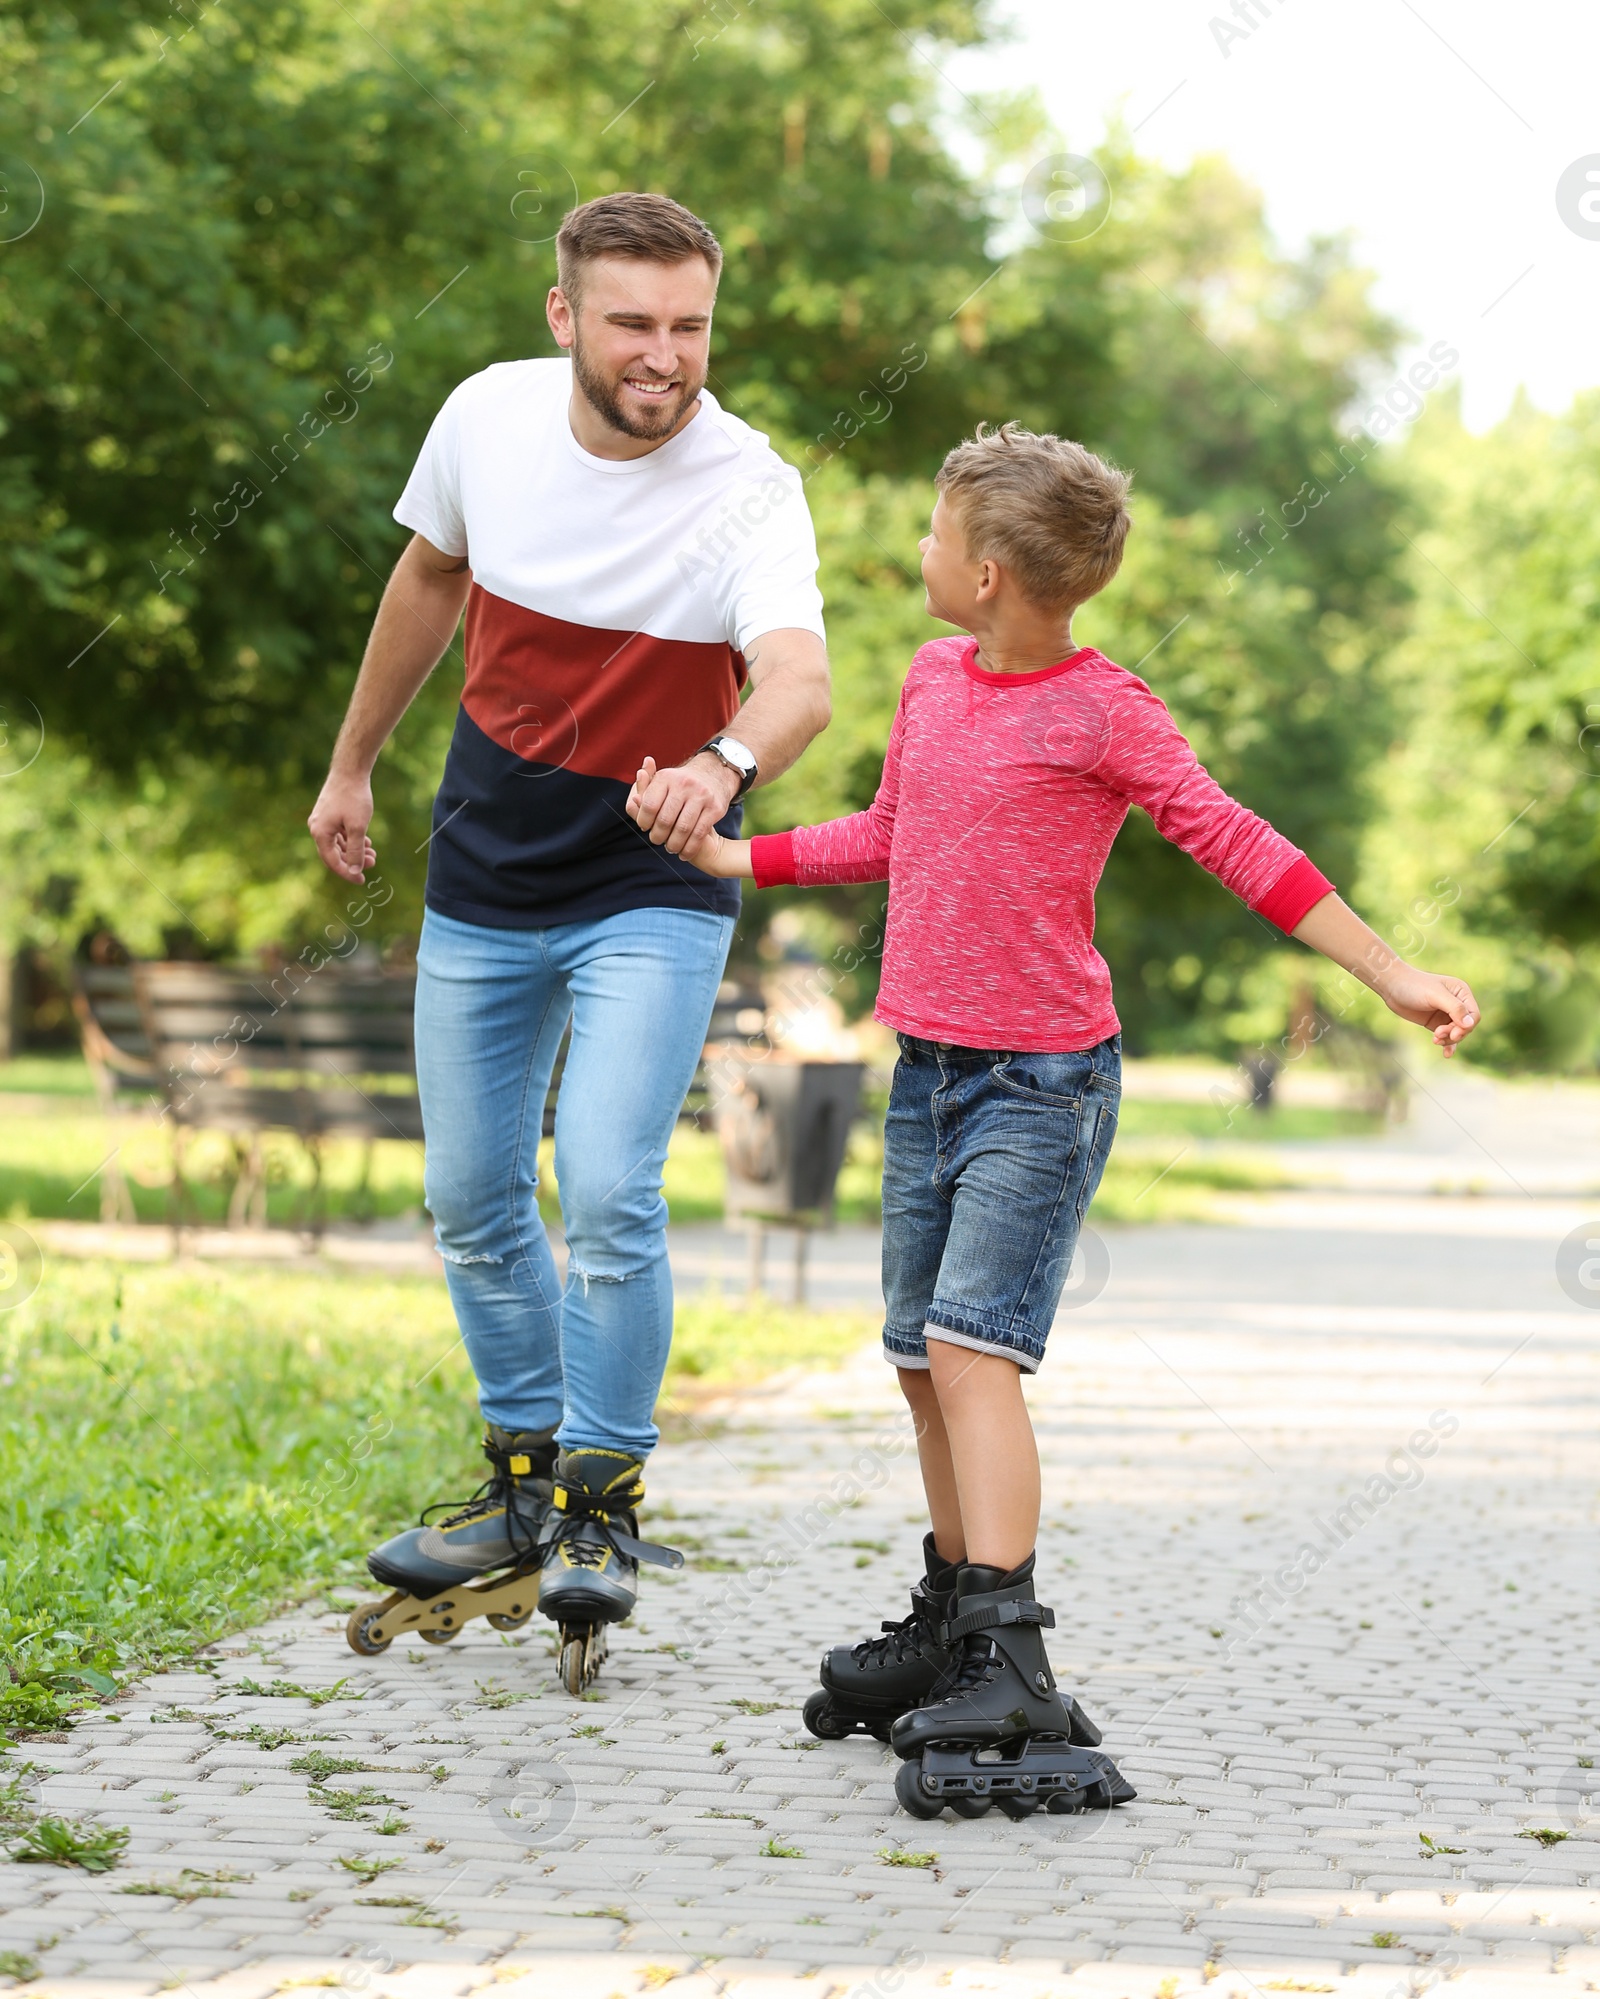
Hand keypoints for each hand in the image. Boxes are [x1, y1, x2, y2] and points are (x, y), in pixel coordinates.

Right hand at [308, 768, 376, 883]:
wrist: (350, 770)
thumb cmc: (354, 798)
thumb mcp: (358, 828)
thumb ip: (355, 851)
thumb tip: (353, 871)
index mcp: (320, 833)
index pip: (332, 861)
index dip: (348, 873)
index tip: (362, 881)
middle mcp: (317, 827)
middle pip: (334, 853)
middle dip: (354, 860)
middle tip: (374, 862)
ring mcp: (322, 820)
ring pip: (338, 843)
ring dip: (354, 850)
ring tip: (373, 853)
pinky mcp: (329, 813)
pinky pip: (339, 833)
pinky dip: (352, 839)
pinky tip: (367, 841)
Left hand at [626, 752, 738, 856]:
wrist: (713, 775)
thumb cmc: (679, 784)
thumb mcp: (661, 781)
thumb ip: (643, 791)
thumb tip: (634, 800)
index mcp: (666, 777)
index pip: (649, 806)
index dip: (644, 821)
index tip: (645, 827)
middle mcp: (684, 784)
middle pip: (665, 820)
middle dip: (658, 836)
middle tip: (657, 840)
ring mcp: (701, 796)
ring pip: (682, 829)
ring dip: (674, 844)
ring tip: (670, 848)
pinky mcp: (714, 808)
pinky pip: (699, 834)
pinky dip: (690, 848)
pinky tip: (684, 854)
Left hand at [1374, 966, 1479, 1054]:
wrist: (1393, 987)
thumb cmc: (1414, 986)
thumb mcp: (1435, 996)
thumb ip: (1455, 1009)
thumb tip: (1471, 1024)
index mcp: (1461, 992)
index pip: (1473, 1015)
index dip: (1466, 1027)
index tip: (1453, 1033)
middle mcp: (1457, 1003)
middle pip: (1465, 1027)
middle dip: (1454, 1034)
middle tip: (1438, 1034)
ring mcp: (1447, 1014)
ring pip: (1456, 1033)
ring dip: (1448, 1039)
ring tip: (1435, 1039)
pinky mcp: (1436, 1023)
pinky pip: (1447, 1037)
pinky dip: (1447, 1045)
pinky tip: (1446, 1054)